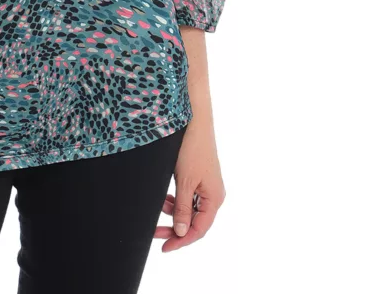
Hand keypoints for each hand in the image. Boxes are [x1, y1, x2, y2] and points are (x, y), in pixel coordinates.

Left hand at [156, 117, 224, 251]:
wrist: (194, 119)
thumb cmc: (191, 148)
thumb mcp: (185, 181)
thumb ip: (182, 208)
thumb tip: (180, 232)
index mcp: (214, 199)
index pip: (198, 229)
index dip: (181, 241)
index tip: (164, 248)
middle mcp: (213, 195)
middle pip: (194, 222)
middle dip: (174, 228)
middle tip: (154, 233)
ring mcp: (206, 187)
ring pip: (189, 210)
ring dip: (173, 213)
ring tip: (158, 208)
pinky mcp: (199, 178)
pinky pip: (187, 198)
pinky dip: (175, 201)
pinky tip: (164, 199)